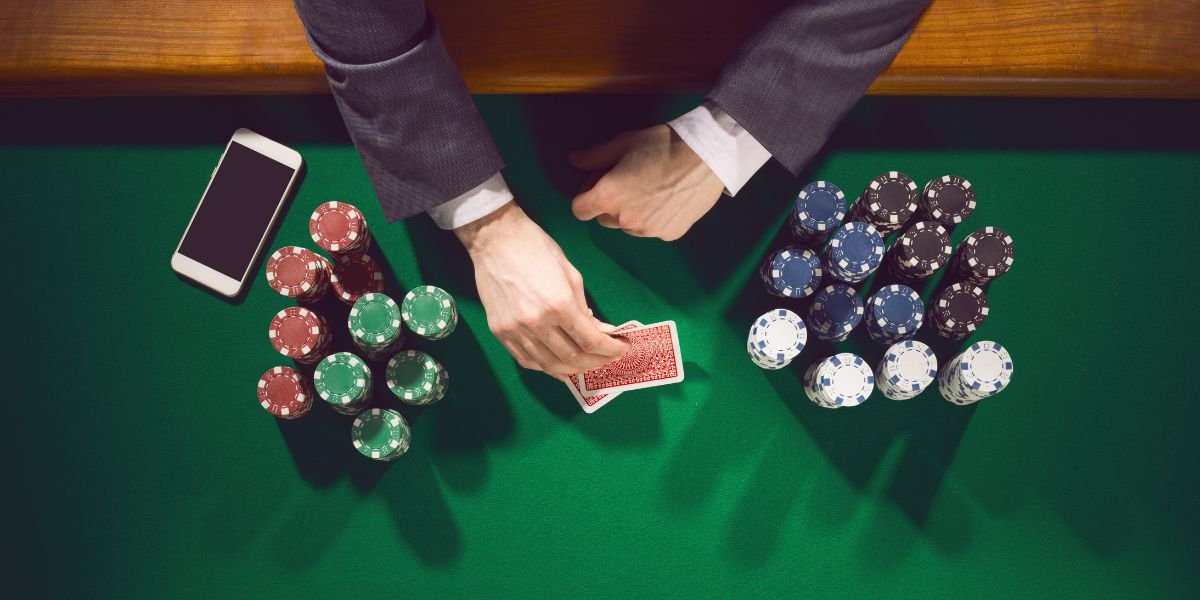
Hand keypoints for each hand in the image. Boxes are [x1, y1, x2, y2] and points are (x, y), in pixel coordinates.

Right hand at [455, 201, 628, 375]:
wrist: (494, 239)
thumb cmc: (536, 249)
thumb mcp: (570, 274)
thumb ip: (585, 307)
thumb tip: (600, 330)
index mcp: (559, 304)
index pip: (591, 341)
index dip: (610, 350)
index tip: (621, 348)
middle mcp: (537, 323)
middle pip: (573, 358)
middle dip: (597, 362)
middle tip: (608, 358)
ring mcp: (516, 331)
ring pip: (550, 365)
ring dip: (573, 370)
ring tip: (587, 365)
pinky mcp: (500, 332)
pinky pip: (527, 361)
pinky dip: (547, 367)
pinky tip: (560, 365)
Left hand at [569, 125, 724, 240]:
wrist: (708, 154)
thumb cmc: (664, 144)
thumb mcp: (625, 143)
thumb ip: (595, 156)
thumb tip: (573, 159)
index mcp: (609, 197)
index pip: (579, 210)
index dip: (585, 195)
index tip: (599, 183)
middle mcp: (626, 220)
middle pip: (603, 219)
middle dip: (610, 203)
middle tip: (628, 180)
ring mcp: (649, 230)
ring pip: (629, 226)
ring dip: (632, 212)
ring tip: (651, 188)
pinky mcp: (670, 234)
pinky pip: (653, 229)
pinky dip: (655, 218)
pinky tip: (668, 197)